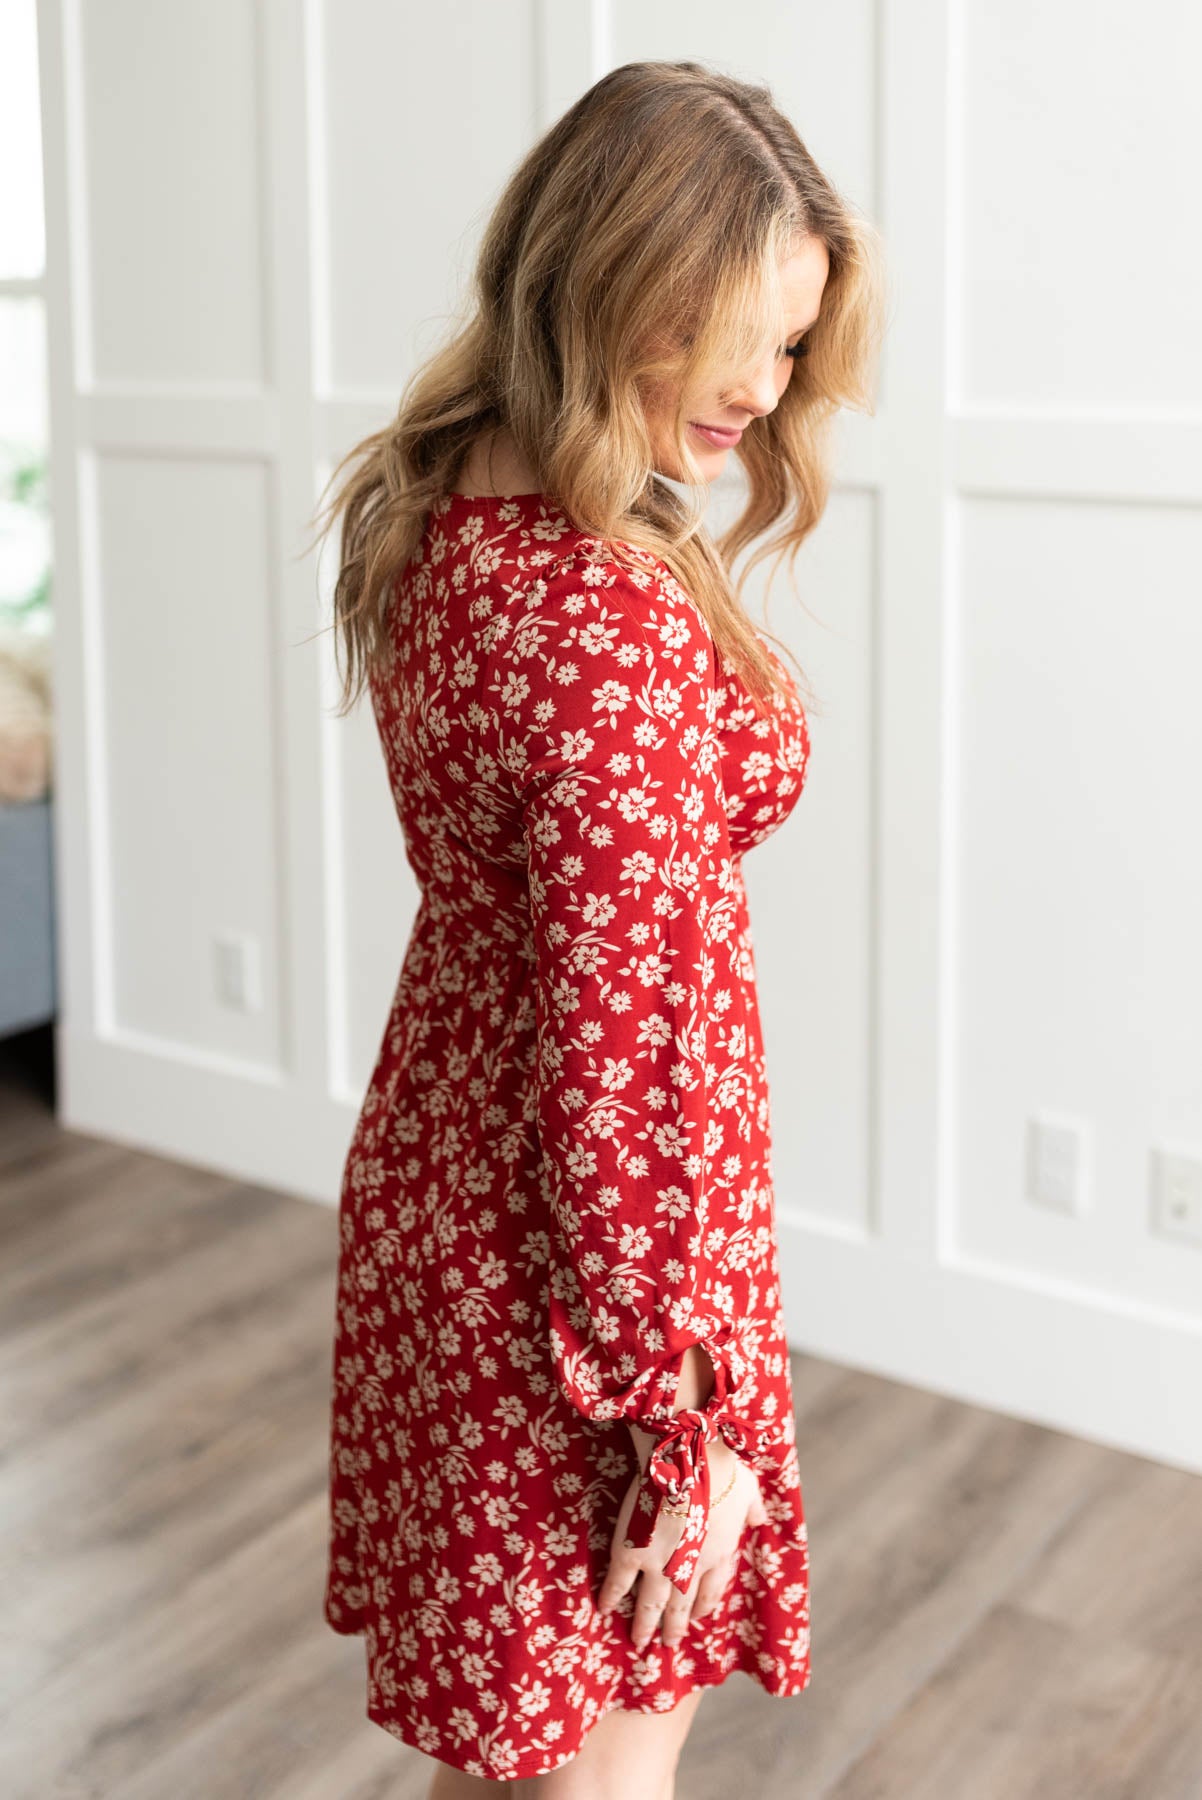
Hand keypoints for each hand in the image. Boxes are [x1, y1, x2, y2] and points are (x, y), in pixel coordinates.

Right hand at [596, 1447, 768, 1651]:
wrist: (689, 1463)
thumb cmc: (723, 1472)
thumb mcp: (748, 1490)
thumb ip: (753, 1509)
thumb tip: (761, 1518)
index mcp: (719, 1555)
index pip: (711, 1592)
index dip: (702, 1607)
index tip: (696, 1618)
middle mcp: (690, 1568)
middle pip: (681, 1606)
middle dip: (674, 1627)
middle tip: (668, 1644)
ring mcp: (659, 1565)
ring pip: (651, 1604)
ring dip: (644, 1625)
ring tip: (639, 1642)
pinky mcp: (632, 1553)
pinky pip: (619, 1582)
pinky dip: (610, 1597)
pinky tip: (603, 1609)